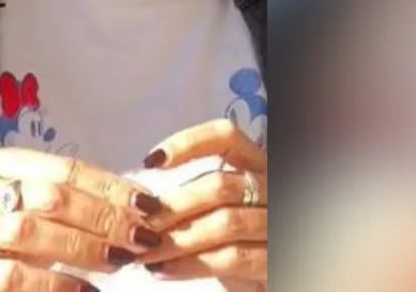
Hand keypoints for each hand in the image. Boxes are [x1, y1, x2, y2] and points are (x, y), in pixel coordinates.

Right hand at [0, 147, 164, 290]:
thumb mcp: (22, 206)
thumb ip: (62, 203)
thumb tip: (129, 208)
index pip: (64, 169)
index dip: (110, 186)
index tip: (147, 204)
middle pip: (52, 197)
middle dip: (104, 217)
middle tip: (143, 236)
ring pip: (33, 232)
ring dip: (84, 247)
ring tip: (120, 260)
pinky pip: (15, 277)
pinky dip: (56, 285)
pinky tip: (88, 291)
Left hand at [137, 119, 266, 284]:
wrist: (268, 279)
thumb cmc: (238, 240)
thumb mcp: (222, 208)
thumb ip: (195, 196)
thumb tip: (142, 199)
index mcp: (257, 165)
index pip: (226, 137)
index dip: (188, 143)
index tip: (151, 161)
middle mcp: (271, 188)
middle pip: (220, 186)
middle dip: (173, 206)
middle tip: (140, 223)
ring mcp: (276, 224)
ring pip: (224, 223)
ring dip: (176, 239)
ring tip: (144, 251)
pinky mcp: (273, 261)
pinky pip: (230, 259)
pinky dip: (190, 265)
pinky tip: (163, 270)